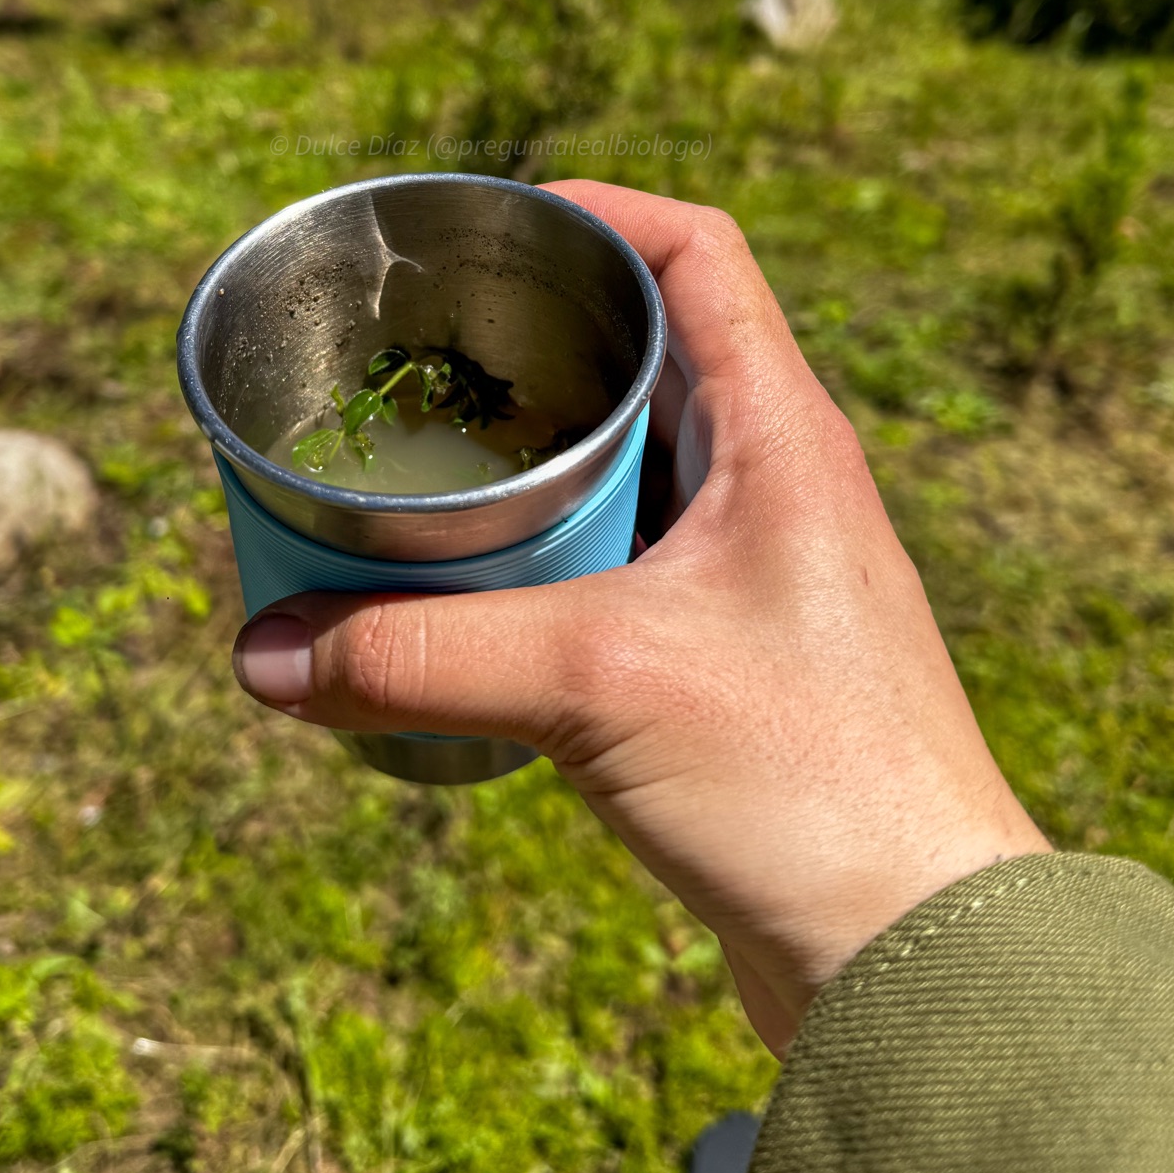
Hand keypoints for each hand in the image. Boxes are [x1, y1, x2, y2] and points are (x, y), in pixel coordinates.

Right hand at [233, 181, 1048, 1053]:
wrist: (912, 957)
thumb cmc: (804, 784)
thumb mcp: (596, 684)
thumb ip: (419, 656)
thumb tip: (261, 655)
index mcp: (782, 432)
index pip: (697, 254)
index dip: (596, 215)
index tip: (488, 234)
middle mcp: (777, 481)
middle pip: (646, 357)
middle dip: (530, 353)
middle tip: (420, 371)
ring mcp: (756, 573)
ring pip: (626, 472)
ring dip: (530, 470)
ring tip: (421, 481)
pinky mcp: (731, 659)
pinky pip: (621, 569)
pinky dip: (544, 565)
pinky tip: (472, 604)